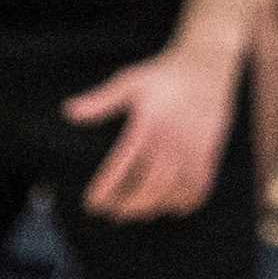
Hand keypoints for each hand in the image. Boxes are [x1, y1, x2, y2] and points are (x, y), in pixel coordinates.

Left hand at [63, 41, 237, 218]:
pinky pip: (201, 185)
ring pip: (176, 191)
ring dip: (154, 207)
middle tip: (111, 214)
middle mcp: (172, 140)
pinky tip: (171, 207)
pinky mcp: (209, 151)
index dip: (107, 188)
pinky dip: (186, 202)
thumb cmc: (163, 74)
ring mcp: (193, 148)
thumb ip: (101, 100)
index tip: (92, 203)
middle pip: (151, 186)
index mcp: (148, 125)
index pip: (123, 164)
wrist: (207, 63)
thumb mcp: (129, 81)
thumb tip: (68, 112)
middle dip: (129, 205)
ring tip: (135, 214)